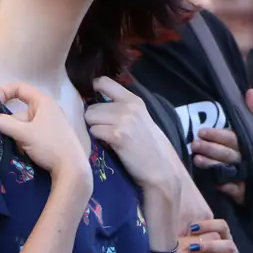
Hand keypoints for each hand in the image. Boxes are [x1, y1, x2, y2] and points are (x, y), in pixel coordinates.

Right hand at [0, 83, 89, 187]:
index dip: (4, 92)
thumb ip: (5, 124)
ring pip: (22, 126)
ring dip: (16, 137)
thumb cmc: (49, 145)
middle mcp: (46, 110)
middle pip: (19, 112)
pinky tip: (26, 152)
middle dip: (11, 126)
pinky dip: (24, 142)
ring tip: (20, 148)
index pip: (19, 88)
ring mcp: (48, 124)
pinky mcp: (48, 137)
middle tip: (8, 138)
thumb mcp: (24, 133)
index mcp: (42, 102)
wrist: (71, 168)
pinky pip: (29, 135)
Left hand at [85, 77, 184, 191]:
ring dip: (94, 130)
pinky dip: (97, 140)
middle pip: (91, 106)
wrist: (162, 170)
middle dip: (94, 120)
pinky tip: (109, 146)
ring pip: (90, 118)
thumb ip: (120, 108)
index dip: (92, 90)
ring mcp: (123, 119)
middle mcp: (128, 106)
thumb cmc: (149, 148)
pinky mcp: (117, 135)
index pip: (103, 82)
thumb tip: (93, 103)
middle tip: (105, 131)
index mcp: (134, 100)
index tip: (92, 102)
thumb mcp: (139, 120)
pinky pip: (93, 131)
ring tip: (107, 139)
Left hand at [191, 127, 245, 203]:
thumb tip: (250, 91)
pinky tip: (215, 183)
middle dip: (210, 149)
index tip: (201, 131)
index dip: (217, 135)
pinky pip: (235, 190)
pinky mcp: (245, 193)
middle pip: (227, 153)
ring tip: (197, 160)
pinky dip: (226, 186)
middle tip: (194, 144)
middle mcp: (245, 159)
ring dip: (213, 165)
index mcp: (247, 144)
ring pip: (228, 170)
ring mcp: (246, 176)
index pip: (232, 138)